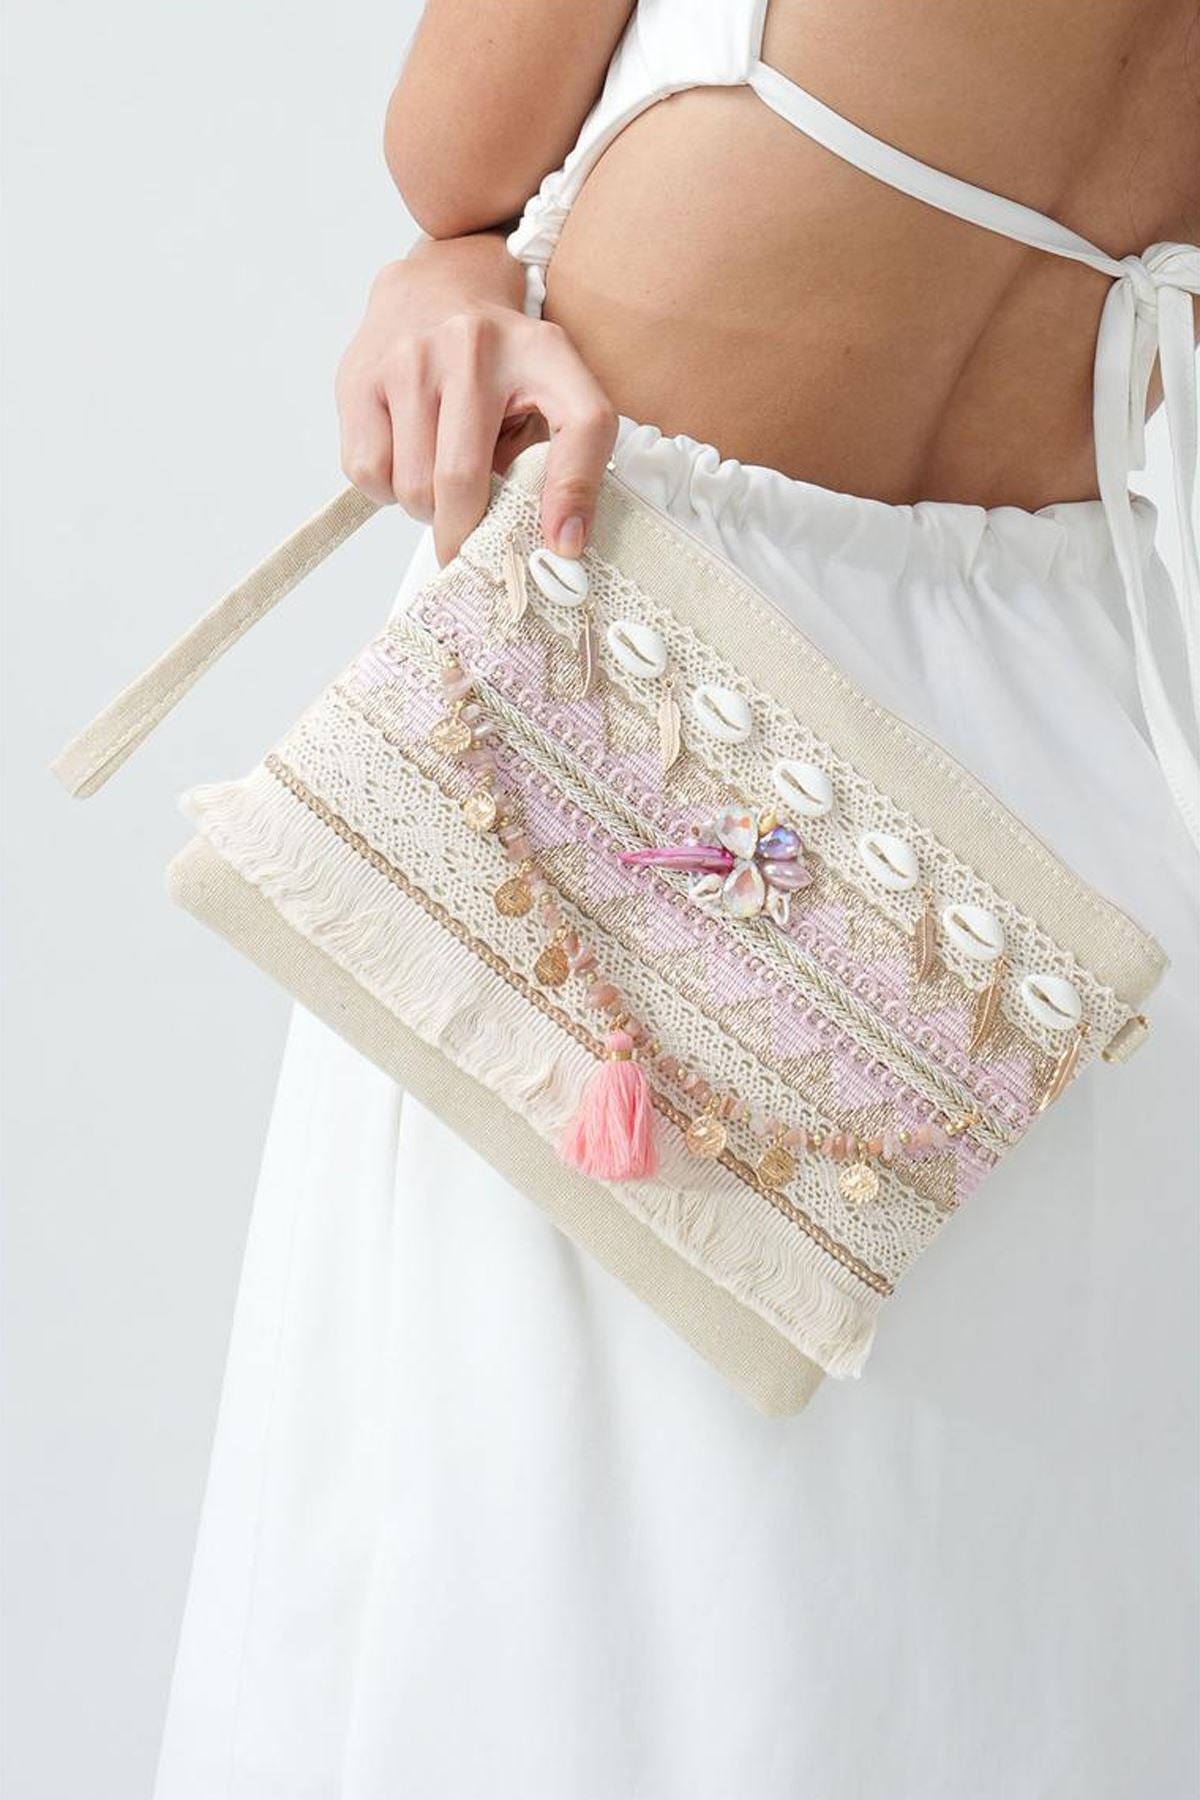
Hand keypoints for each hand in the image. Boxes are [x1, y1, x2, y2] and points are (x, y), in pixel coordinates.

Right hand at [336, 233, 617, 563]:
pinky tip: (405, 459)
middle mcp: (472, 347)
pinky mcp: (359, 377)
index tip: (563, 546)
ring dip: (425, 509)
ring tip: (438, 482)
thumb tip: (558, 544)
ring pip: (411, 487)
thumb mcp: (549, 391)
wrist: (433, 286)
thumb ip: (561, 459)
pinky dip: (386, 489)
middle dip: (465, 535)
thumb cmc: (497, 362)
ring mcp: (408, 359)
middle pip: (463, 480)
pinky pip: (368, 471)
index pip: (581, 422)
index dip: (574, 492)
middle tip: (469, 545)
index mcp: (542, 351)